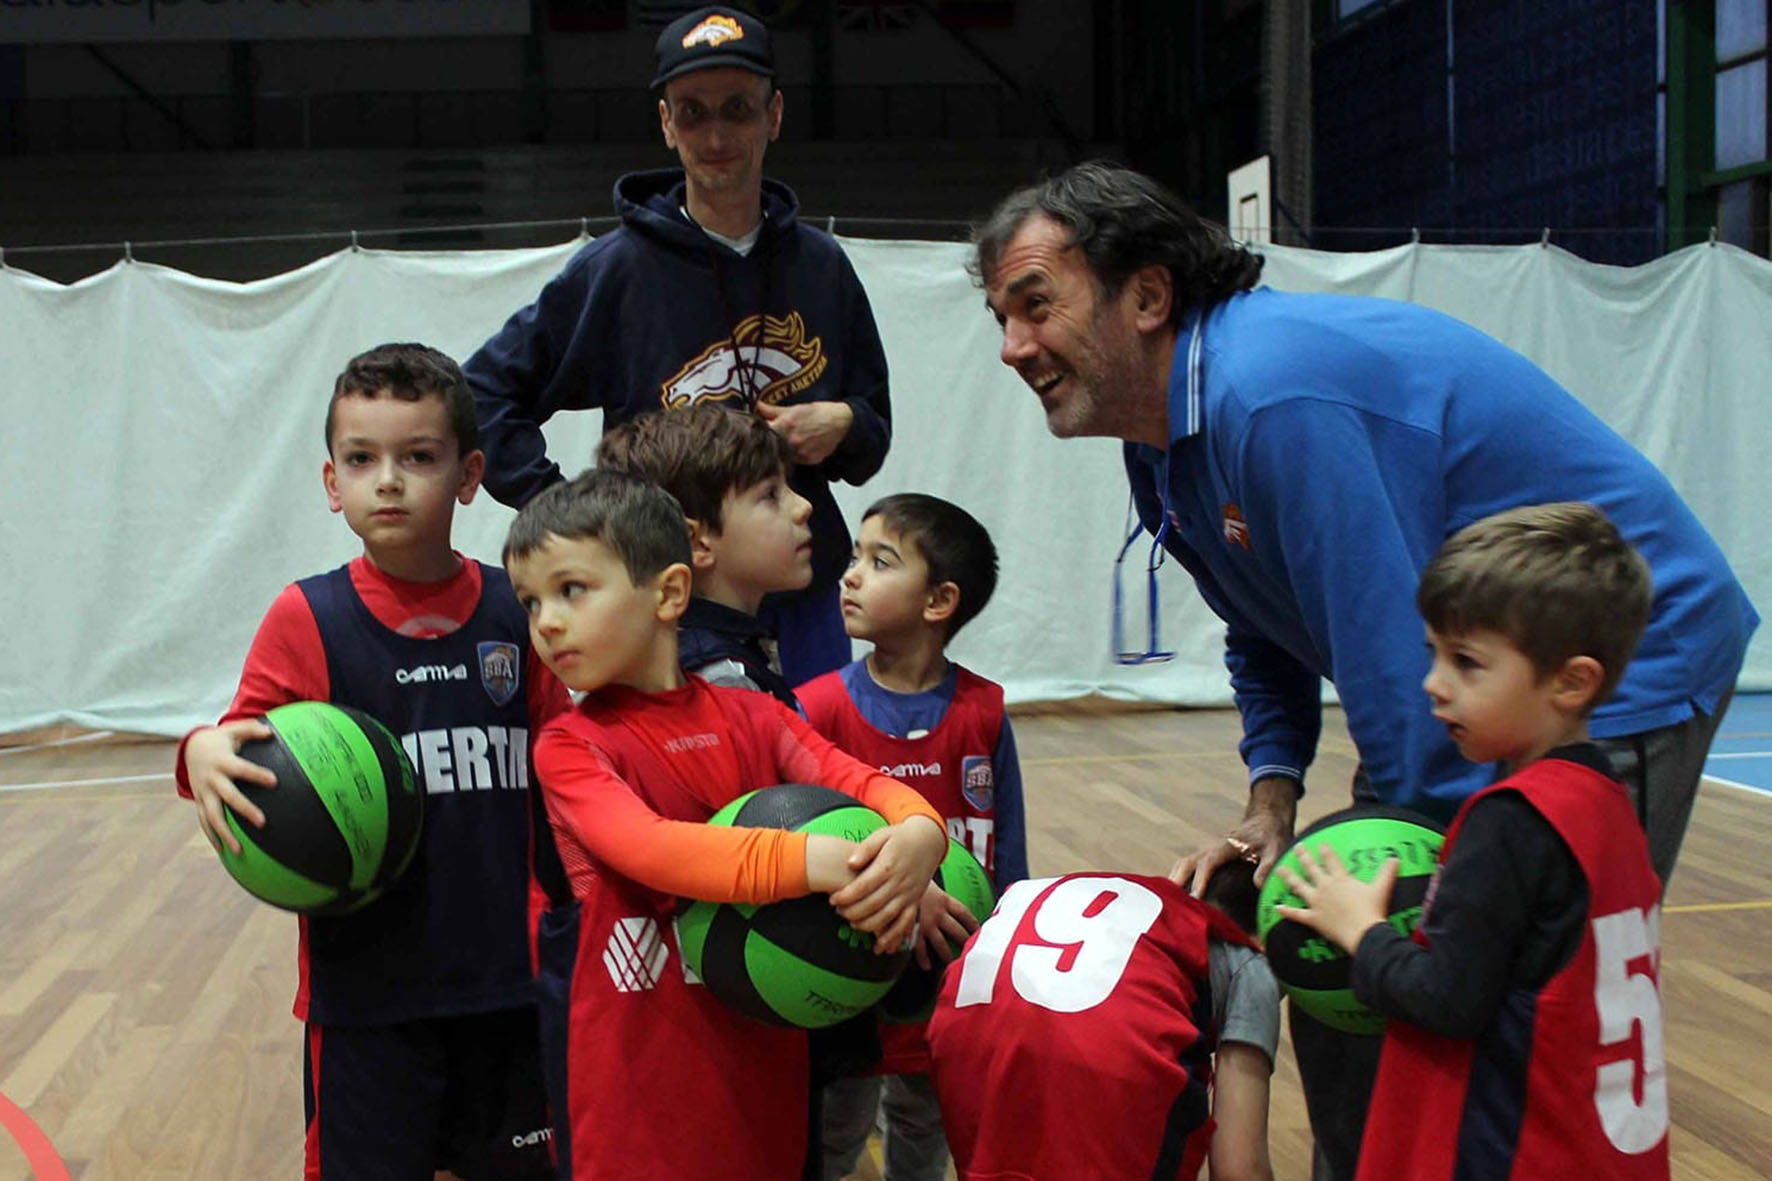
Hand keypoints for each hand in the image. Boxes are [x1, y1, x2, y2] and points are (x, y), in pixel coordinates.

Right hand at [183, 719, 276, 853]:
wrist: (191, 748)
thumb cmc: (220, 739)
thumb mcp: (233, 730)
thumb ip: (252, 729)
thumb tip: (272, 731)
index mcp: (222, 762)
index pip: (241, 769)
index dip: (256, 775)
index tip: (274, 781)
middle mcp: (212, 780)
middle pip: (228, 798)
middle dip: (244, 810)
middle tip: (262, 822)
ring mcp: (204, 793)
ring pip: (213, 817)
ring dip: (225, 834)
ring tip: (239, 850)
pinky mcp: (200, 802)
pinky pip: (205, 822)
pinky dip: (213, 837)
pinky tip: (224, 851)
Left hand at [754, 400, 853, 466]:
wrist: (841, 421)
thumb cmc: (819, 413)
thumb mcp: (795, 408)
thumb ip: (774, 410)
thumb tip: (758, 406)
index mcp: (786, 425)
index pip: (764, 433)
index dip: (762, 432)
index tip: (763, 431)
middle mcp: (792, 441)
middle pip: (773, 446)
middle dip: (774, 442)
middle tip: (780, 437)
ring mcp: (802, 452)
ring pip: (785, 455)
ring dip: (785, 450)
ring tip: (794, 441)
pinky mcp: (811, 460)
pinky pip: (798, 461)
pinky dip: (797, 455)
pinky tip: (803, 446)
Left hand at [828, 815, 946, 954]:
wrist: (928, 841)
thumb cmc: (900, 838)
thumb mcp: (881, 836)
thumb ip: (865, 849)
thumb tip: (849, 863)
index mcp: (888, 866)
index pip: (863, 886)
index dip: (846, 896)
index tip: (832, 900)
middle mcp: (900, 883)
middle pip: (873, 904)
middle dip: (852, 912)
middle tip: (838, 912)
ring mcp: (909, 894)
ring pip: (887, 917)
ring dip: (868, 925)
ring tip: (852, 923)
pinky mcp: (915, 902)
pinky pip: (906, 923)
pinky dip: (894, 936)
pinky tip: (881, 945)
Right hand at [910, 882, 979, 970]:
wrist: (894, 883)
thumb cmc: (908, 877)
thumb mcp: (923, 878)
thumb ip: (931, 886)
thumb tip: (936, 884)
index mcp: (942, 899)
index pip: (963, 913)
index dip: (972, 922)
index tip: (979, 929)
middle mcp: (937, 913)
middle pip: (957, 931)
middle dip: (965, 941)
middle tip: (972, 951)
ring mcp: (926, 924)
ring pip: (941, 943)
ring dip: (947, 954)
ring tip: (952, 963)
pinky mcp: (913, 931)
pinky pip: (920, 949)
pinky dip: (923, 959)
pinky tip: (926, 966)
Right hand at [1169, 776, 1297, 896]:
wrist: (1265, 821)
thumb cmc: (1269, 836)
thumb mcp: (1275, 849)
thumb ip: (1267, 866)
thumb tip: (1258, 885)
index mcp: (1226, 846)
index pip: (1208, 863)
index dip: (1199, 880)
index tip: (1194, 898)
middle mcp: (1212, 848)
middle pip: (1186, 863)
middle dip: (1176, 881)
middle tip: (1170, 903)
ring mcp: (1207, 851)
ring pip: (1183, 864)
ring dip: (1174, 880)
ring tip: (1167, 903)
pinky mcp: (1207, 856)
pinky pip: (1187, 866)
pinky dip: (1178, 878)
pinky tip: (1176, 895)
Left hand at [1274, 844, 1396, 954]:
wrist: (1364, 933)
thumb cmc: (1373, 910)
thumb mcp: (1382, 889)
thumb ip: (1387, 873)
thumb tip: (1395, 858)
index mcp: (1341, 879)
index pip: (1331, 860)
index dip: (1325, 851)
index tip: (1320, 844)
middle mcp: (1325, 887)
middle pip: (1311, 868)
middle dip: (1304, 857)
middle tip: (1297, 848)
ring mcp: (1317, 902)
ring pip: (1299, 886)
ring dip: (1288, 877)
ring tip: (1280, 869)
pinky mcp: (1313, 919)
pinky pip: (1297, 914)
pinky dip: (1287, 911)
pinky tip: (1277, 907)